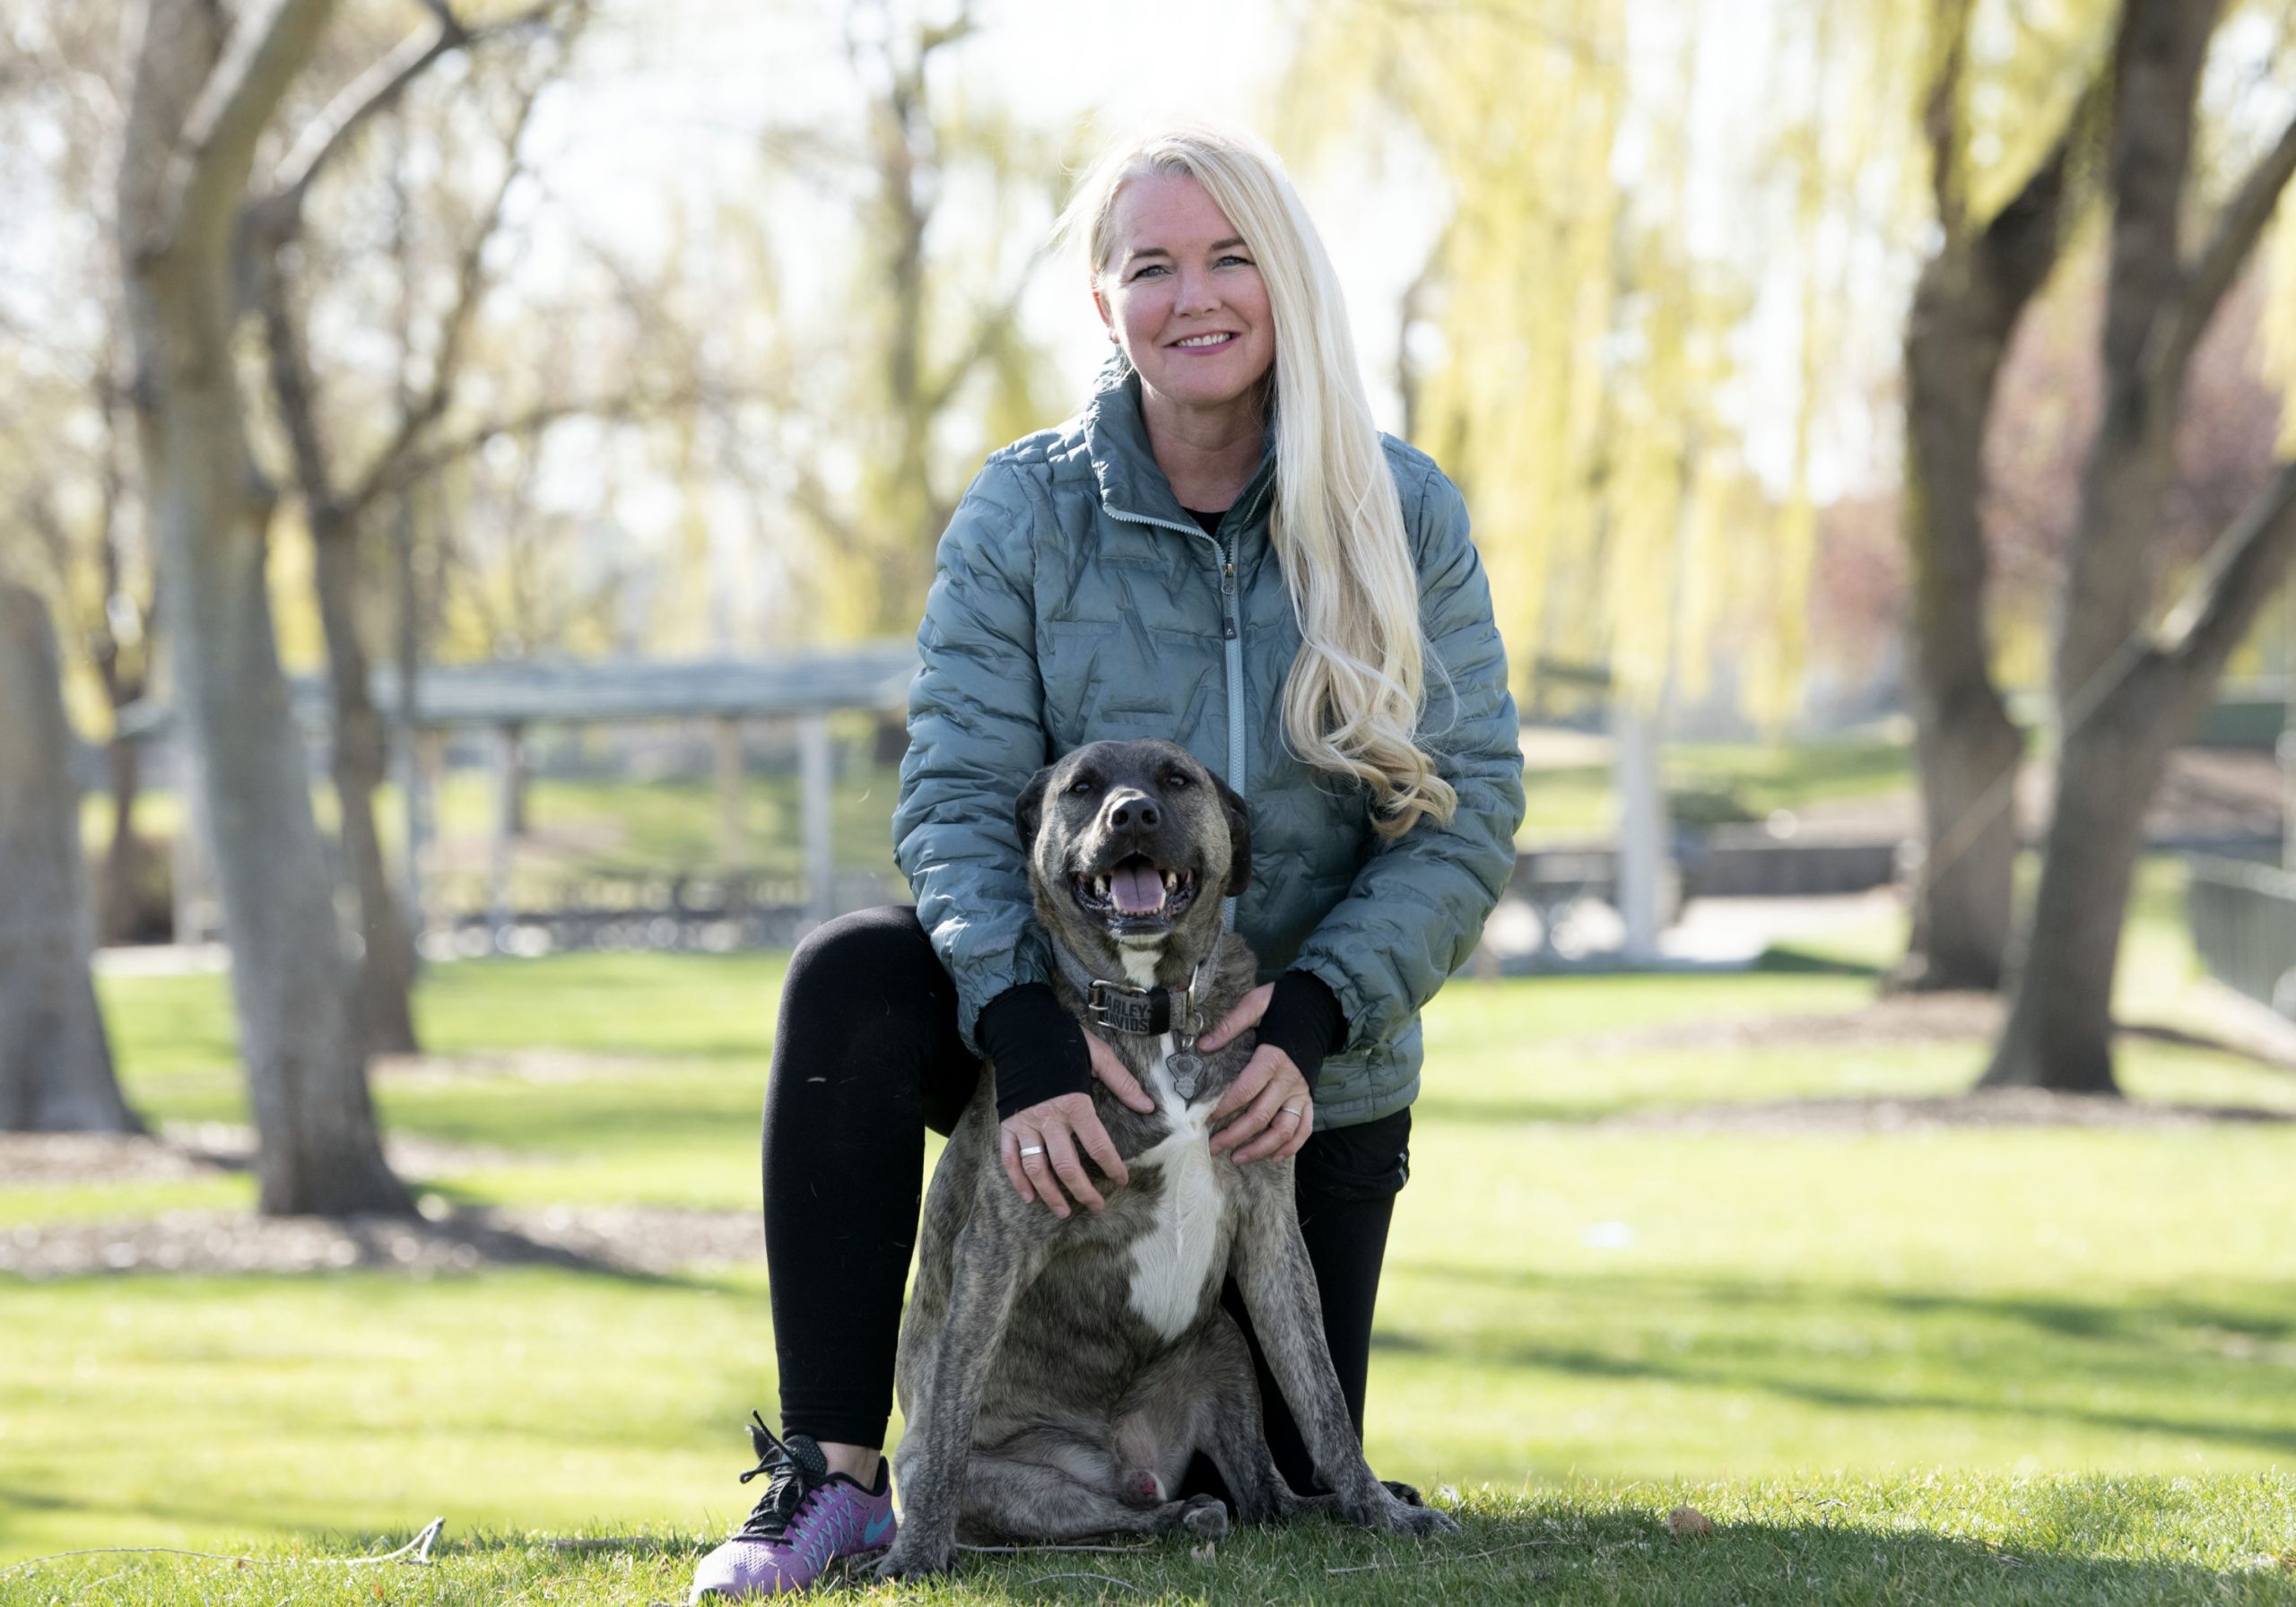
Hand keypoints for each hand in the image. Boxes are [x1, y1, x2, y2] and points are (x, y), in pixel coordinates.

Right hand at [997, 1030, 1153, 1216]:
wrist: (1021, 1030)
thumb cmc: (1063, 1042)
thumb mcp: (1098, 1055)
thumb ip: (1123, 1082)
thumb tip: (1148, 1106)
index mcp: (1074, 1103)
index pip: (1097, 1145)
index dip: (1112, 1166)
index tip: (1121, 1179)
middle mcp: (1049, 1118)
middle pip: (1066, 1165)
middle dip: (1083, 1190)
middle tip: (1096, 1205)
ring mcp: (1025, 1124)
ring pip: (1037, 1168)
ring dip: (1050, 1194)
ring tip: (1063, 1211)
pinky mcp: (1007, 1124)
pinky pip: (1010, 1158)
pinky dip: (1018, 1180)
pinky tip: (1029, 1197)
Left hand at [1200, 984, 1313, 1163]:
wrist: (1321, 1005)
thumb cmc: (1285, 1004)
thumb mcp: (1256, 1004)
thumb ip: (1230, 1025)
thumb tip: (1203, 1044)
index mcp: (1273, 1058)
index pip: (1245, 1090)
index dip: (1223, 1107)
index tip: (1203, 1118)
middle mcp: (1288, 1080)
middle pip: (1260, 1116)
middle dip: (1234, 1136)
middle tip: (1211, 1146)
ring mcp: (1301, 1092)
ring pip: (1283, 1130)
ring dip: (1261, 1148)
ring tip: (1237, 1157)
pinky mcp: (1309, 1097)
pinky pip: (1304, 1128)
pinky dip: (1291, 1146)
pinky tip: (1274, 1156)